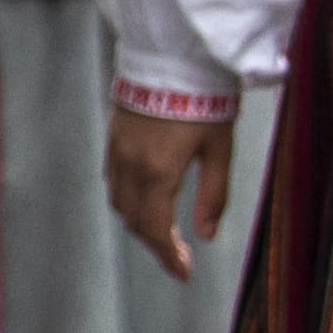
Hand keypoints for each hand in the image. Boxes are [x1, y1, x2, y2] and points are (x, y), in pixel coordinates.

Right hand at [104, 108, 236, 281]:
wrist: (171, 57)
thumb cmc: (205, 102)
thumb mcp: (220, 150)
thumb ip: (213, 195)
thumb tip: (207, 235)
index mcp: (158, 173)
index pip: (156, 230)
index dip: (168, 257)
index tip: (184, 275)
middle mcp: (130, 166)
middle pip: (134, 221)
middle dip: (155, 244)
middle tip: (179, 258)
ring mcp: (116, 150)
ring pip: (120, 202)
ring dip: (140, 223)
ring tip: (165, 234)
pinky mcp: (113, 136)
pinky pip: (113, 180)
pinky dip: (128, 200)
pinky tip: (145, 201)